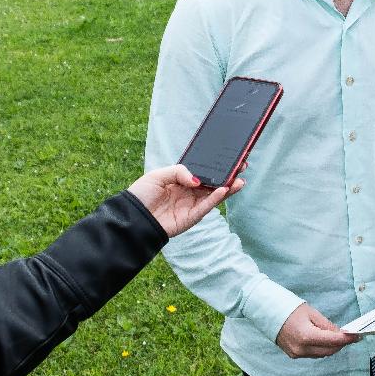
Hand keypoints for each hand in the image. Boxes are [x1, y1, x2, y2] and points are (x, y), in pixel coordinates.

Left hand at [127, 164, 243, 237]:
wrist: (132, 217)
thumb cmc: (142, 194)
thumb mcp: (159, 175)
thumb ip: (180, 172)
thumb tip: (197, 180)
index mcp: (182, 180)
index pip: (203, 171)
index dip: (216, 166)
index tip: (230, 158)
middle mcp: (189, 192)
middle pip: (213, 182)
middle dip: (228, 175)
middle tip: (242, 166)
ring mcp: (192, 205)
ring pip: (215, 195)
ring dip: (228, 187)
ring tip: (239, 180)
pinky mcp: (191, 217)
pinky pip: (206, 206)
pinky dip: (216, 198)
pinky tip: (225, 189)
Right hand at [275, 303, 359, 358]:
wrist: (269, 313)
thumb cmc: (290, 309)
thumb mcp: (312, 313)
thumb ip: (327, 325)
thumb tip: (340, 334)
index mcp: (306, 336)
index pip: (332, 340)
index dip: (346, 339)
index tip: (357, 336)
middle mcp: (301, 349)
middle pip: (329, 351)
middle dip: (341, 344)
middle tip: (350, 336)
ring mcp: (297, 354)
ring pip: (322, 354)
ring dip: (332, 347)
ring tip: (338, 337)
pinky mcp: (294, 355)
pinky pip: (313, 354)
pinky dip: (321, 348)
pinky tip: (325, 340)